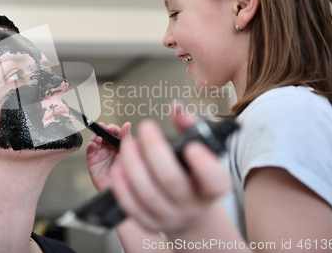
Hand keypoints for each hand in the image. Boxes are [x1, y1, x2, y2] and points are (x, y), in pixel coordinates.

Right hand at [86, 122, 130, 191]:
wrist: (122, 193)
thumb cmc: (128, 177)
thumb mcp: (129, 155)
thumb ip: (127, 139)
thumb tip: (127, 124)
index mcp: (121, 146)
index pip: (116, 133)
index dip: (114, 129)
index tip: (112, 128)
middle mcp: (111, 149)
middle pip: (105, 134)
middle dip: (103, 130)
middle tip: (104, 129)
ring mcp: (101, 155)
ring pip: (96, 140)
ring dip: (96, 136)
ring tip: (99, 138)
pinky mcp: (92, 162)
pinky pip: (89, 151)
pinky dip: (90, 145)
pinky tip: (94, 144)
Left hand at [108, 105, 230, 235]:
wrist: (189, 210)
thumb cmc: (195, 176)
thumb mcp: (201, 152)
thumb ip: (189, 128)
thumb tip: (176, 108)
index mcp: (213, 187)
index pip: (214, 180)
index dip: (203, 163)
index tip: (190, 146)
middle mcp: (192, 205)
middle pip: (171, 181)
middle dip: (155, 151)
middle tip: (146, 129)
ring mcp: (169, 216)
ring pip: (147, 194)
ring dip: (132, 164)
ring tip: (127, 144)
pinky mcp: (149, 223)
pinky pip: (131, 206)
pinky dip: (121, 186)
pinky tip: (117, 167)